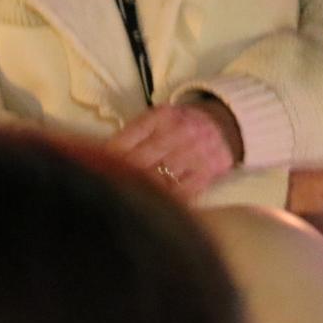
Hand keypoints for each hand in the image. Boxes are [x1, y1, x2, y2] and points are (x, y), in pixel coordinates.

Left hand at [109, 100, 240, 198]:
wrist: (224, 123)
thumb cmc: (180, 124)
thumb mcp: (158, 118)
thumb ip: (134, 133)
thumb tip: (103, 155)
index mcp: (161, 116)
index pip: (130, 136)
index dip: (111, 154)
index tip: (98, 166)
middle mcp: (179, 131)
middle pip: (143, 159)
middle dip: (123, 175)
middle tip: (108, 189)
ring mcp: (195, 152)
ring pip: (162, 177)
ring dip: (142, 191)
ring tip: (127, 202)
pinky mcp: (209, 170)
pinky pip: (184, 191)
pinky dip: (168, 200)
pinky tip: (155, 207)